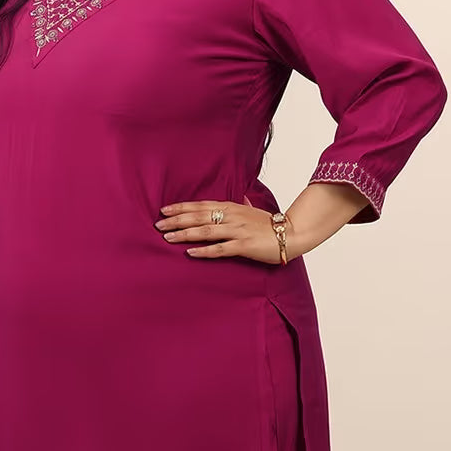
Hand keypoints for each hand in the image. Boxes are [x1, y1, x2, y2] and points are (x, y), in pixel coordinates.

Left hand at [154, 198, 295, 263]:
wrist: (292, 233)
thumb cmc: (271, 224)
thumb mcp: (253, 211)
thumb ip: (243, 205)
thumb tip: (242, 197)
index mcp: (231, 208)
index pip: (201, 206)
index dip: (181, 208)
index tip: (164, 210)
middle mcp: (231, 217)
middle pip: (198, 217)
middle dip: (176, 221)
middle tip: (158, 225)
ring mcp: (237, 231)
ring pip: (205, 232)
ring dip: (184, 234)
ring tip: (167, 238)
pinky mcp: (243, 246)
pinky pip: (220, 249)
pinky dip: (204, 251)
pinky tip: (190, 253)